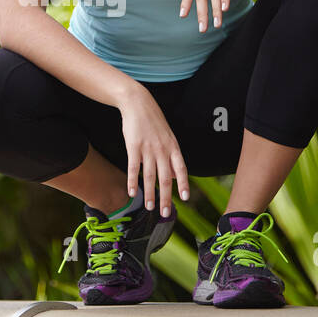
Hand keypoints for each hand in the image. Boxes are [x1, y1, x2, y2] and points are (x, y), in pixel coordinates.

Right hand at [118, 86, 188, 217]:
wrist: (138, 104)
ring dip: (150, 194)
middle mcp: (162, 150)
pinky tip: (132, 192)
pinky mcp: (133, 147)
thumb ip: (171, 156)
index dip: (183, 184)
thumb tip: (174, 176)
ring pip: (150, 176)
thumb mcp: (167, 137)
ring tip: (149, 207)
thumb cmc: (153, 121)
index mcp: (173, 147)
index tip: (184, 198)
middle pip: (165, 178)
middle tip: (164, 212)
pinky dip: (133, 182)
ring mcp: (148, 148)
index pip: (181, 169)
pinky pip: (134, 168)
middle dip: (166, 197)